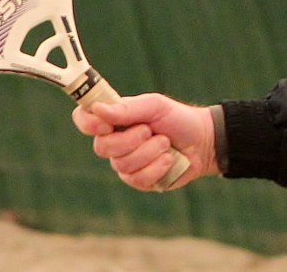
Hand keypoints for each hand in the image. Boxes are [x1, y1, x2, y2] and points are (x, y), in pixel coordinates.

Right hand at [71, 93, 218, 190]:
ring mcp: (124, 162)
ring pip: (121, 164)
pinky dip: (156, 168)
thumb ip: (126, 108)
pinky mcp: (139, 180)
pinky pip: (137, 179)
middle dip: (129, 140)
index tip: (106, 125)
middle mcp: (113, 141)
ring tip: (165, 144)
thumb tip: (97, 109)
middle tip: (150, 131)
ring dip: (149, 153)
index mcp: (112, 118)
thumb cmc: (176, 118)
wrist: (203, 142)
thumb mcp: (154, 105)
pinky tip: (168, 159)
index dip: (88, 123)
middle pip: (100, 147)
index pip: (83, 119)